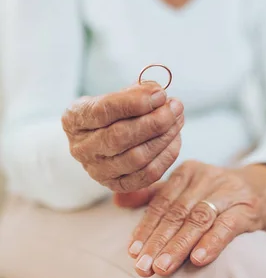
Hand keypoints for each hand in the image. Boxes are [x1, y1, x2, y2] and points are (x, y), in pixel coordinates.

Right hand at [62, 83, 183, 192]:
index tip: (160, 94)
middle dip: (155, 121)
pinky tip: (175, 138)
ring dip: (164, 137)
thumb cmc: (112, 111)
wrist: (102, 137)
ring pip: (137, 158)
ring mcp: (97, 171)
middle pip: (120, 137)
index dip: (135, 103)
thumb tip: (158, 93)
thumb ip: (135, 92)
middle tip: (175, 107)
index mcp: (74, 119)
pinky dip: (167, 156)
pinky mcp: (116, 185)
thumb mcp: (116, 95)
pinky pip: (147, 175)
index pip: (103, 111)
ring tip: (178, 119)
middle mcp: (81, 148)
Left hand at [122, 160, 265, 276]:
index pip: (162, 202)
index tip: (133, 252)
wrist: (264, 186)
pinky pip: (228, 225)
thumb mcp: (188, 187)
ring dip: (179, 245)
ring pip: (198, 219)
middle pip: (177, 212)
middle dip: (158, 241)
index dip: (146, 227)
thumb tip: (117, 200)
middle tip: (143, 266)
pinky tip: (198, 260)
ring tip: (162, 268)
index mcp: (187, 171)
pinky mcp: (248, 206)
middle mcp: (206, 177)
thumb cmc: (217, 193)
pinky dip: (212, 242)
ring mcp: (228, 190)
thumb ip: (155, 194)